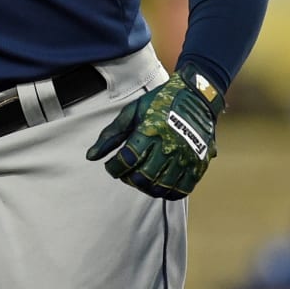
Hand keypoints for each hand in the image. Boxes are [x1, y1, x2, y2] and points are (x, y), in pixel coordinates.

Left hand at [86, 70, 223, 199]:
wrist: (196, 96)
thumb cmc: (160, 102)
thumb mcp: (131, 112)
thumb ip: (111, 135)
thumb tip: (91, 156)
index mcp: (149, 131)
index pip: (126, 160)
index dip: (114, 168)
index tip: (111, 166)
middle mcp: (169, 146)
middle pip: (143, 177)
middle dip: (128, 179)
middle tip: (125, 173)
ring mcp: (186, 157)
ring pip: (162, 186)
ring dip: (146, 187)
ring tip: (141, 178)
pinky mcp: (199, 163)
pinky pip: (183, 189)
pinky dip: (168, 192)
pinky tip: (160, 185)